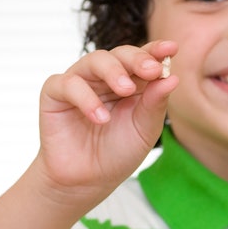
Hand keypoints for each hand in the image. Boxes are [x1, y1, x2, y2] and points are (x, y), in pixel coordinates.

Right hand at [36, 40, 177, 199]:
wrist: (88, 181)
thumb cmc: (119, 151)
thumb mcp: (145, 129)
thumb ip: (155, 104)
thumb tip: (173, 77)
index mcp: (131, 80)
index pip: (143, 58)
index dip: (155, 50)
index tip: (171, 48)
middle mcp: (105, 77)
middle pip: (120, 54)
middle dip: (138, 59)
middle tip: (152, 70)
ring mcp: (80, 82)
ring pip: (94, 60)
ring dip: (113, 72)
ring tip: (126, 90)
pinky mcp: (54, 94)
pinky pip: (67, 83)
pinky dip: (85, 97)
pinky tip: (100, 117)